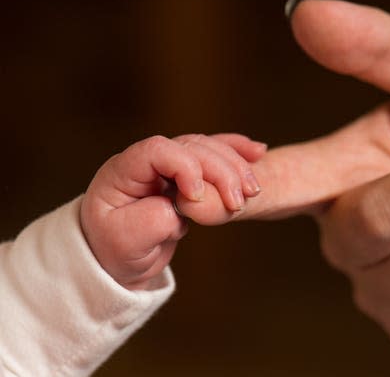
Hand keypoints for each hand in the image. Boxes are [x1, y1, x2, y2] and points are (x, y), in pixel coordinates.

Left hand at [80, 134, 265, 289]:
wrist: (117, 259)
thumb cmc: (115, 250)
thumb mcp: (126, 242)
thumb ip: (154, 220)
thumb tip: (186, 204)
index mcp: (124, 170)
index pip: (159, 150)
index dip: (185, 167)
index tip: (195, 198)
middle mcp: (148, 161)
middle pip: (191, 147)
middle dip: (219, 171)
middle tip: (238, 202)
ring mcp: (169, 164)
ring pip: (208, 149)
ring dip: (235, 166)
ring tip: (252, 191)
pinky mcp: (187, 174)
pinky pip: (214, 155)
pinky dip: (236, 153)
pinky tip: (258, 152)